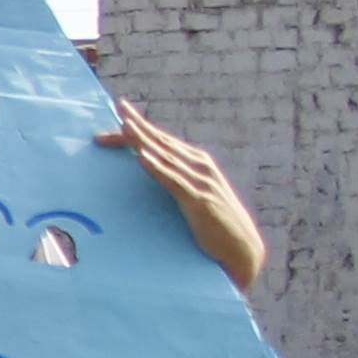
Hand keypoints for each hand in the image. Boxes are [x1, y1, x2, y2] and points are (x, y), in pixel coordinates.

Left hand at [98, 101, 265, 292]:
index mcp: (198, 164)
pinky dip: (157, 168)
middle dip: (138, 126)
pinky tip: (142, 157)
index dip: (140, 131)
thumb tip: (153, 177)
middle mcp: (201, 167)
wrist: (242, 250)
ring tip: (125, 124)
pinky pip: (173, 181)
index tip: (115, 120)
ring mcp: (201, 182)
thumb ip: (177, 185)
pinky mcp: (199, 201)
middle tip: (118, 107)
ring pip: (166, 156)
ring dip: (145, 140)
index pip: (163, 142)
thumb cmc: (214, 227)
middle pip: (162, 143)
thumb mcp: (194, 199)